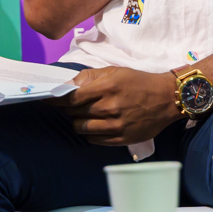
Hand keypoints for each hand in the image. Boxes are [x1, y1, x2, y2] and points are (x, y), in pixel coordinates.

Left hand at [54, 66, 182, 145]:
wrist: (167, 98)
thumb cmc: (139, 82)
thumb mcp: (116, 71)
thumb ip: (90, 77)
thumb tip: (68, 84)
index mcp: (107, 88)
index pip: (71, 98)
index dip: (56, 99)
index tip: (46, 99)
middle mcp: (109, 108)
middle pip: (74, 113)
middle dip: (68, 109)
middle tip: (71, 106)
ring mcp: (115, 126)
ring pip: (81, 128)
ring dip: (78, 122)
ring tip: (85, 115)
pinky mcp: (121, 139)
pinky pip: (93, 140)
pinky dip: (90, 133)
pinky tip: (96, 125)